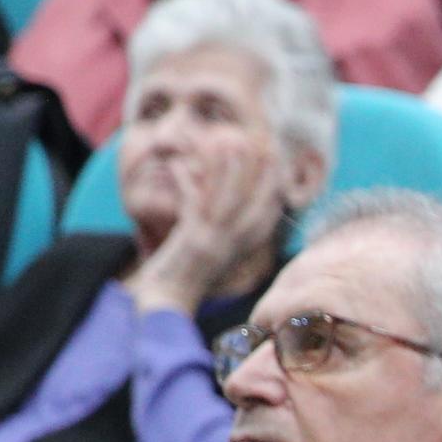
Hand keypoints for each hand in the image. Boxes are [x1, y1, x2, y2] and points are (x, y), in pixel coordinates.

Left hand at [125, 139, 287, 315]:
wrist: (165, 300)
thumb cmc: (185, 275)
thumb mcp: (212, 247)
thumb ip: (225, 228)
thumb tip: (226, 200)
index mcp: (244, 247)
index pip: (270, 211)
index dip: (275, 183)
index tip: (276, 157)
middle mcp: (235, 244)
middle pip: (257, 200)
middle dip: (262, 169)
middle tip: (262, 141)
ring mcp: (216, 242)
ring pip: (228, 197)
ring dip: (227, 167)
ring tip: (225, 140)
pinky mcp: (193, 241)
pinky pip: (194, 203)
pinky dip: (187, 181)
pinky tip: (179, 164)